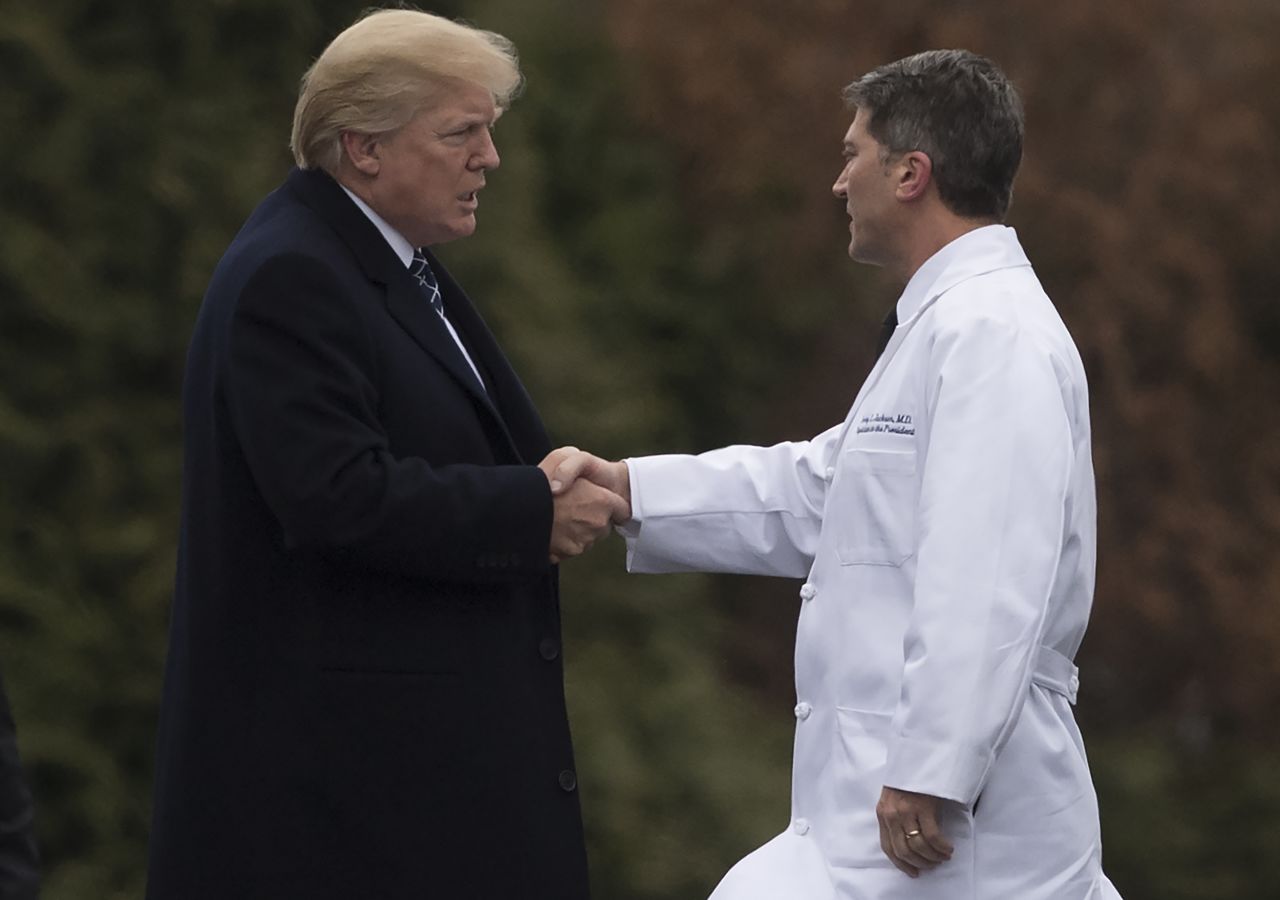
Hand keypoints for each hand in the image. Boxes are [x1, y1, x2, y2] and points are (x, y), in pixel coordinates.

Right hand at [539, 448, 628, 562]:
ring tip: (559, 516)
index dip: (609, 503)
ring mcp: (584, 541)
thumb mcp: (562, 456)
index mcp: (602, 501)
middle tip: (572, 506)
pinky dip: (565, 540)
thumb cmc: (540, 482)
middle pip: (604, 524)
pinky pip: (573, 547)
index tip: (598, 501)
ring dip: (579, 529)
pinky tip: (553, 528)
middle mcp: (597, 523)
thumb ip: (582, 466)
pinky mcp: (569, 553)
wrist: (516, 512)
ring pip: (589, 537)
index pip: (621, 508)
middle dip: (593, 517)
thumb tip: (589, 482)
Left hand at [876, 786, 953, 877]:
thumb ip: (896, 818)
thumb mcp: (894, 798)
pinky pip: (933, 837)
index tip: (913, 872)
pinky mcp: (923, 808)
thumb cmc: (908, 778)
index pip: (888, 847)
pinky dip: (941, 847)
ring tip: (943, 856)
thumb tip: (908, 843)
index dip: (901, 864)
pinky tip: (948, 848)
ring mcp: (907, 811)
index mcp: (882, 813)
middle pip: (904, 850)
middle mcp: (892, 814)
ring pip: (919, 846)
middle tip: (932, 865)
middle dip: (920, 863)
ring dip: (933, 857)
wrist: (919, 757)